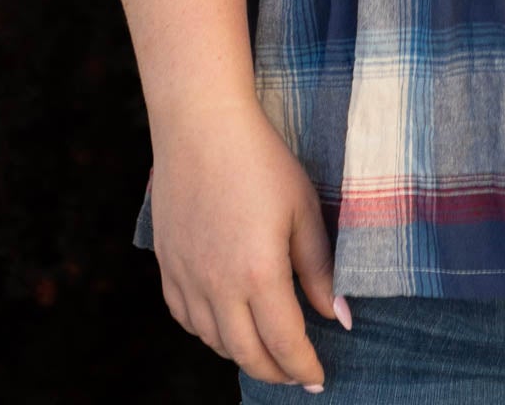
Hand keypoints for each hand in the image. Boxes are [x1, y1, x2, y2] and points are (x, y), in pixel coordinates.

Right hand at [149, 98, 338, 388]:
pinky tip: (226, 324)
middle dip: (276, 371)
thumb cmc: (262, 161)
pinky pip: (186, 319)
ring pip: (215, 342)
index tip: (319, 379)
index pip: (284, 343)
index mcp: (259, 274)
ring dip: (243, 354)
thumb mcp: (303, 210)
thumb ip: (319, 269)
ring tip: (267, 350)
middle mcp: (218, 287)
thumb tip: (338, 317)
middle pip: (247, 354)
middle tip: (297, 374)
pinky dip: (209, 333)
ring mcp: (187, 279)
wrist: (201, 126)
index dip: (304, 367)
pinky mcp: (167, 267)